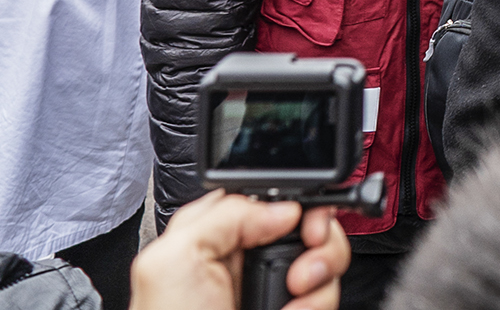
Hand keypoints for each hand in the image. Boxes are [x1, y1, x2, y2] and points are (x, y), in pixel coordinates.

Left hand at [129, 193, 346, 309]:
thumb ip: (224, 215)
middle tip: (303, 267)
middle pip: (310, 228)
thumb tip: (284, 209)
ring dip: (320, 279)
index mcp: (217, 236)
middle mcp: (248, 260)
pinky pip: (324, 298)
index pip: (273, 200)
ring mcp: (272, 290)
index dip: (297, 205)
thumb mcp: (174, 257)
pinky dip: (316, 305)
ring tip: (296, 297)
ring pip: (325, 264)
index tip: (305, 223)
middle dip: (319, 243)